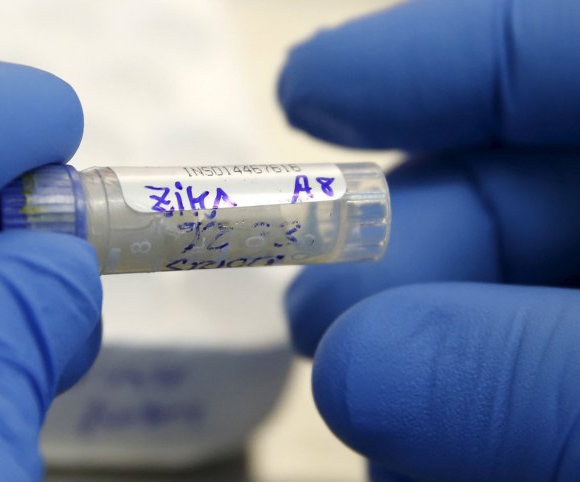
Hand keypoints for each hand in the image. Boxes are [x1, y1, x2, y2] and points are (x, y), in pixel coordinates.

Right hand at [279, 0, 579, 479]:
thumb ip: (535, 380)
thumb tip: (348, 372)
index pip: (558, 48)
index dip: (429, 57)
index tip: (304, 94)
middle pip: (516, 189)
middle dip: (395, 248)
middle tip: (313, 324)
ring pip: (503, 297)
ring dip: (415, 353)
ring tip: (368, 417)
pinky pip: (522, 383)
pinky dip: (463, 417)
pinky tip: (417, 458)